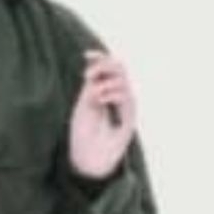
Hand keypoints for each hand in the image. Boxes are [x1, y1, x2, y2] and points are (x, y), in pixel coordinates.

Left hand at [68, 49, 136, 178]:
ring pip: (123, 80)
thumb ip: (90, 87)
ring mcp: (125, 106)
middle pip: (120, 68)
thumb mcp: (84, 105)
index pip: (109, 68)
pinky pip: (126, 97)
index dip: (100, 58)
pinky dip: (112, 93)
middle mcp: (118, 96)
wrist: (88, 158)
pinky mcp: (129, 118)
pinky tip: (100, 99)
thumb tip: (93, 66)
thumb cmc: (83, 135)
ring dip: (106, 82)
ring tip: (93, 94)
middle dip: (104, 66)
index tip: (86, 55)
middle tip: (87, 76)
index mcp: (105, 91)